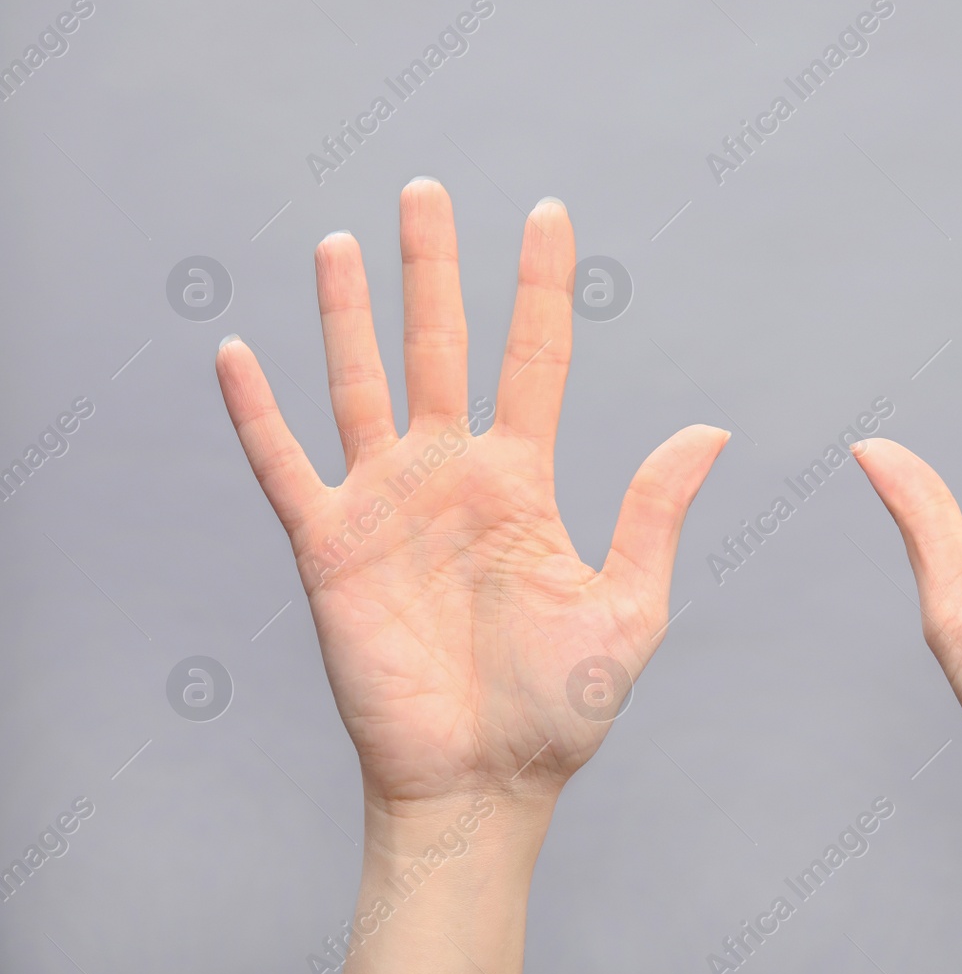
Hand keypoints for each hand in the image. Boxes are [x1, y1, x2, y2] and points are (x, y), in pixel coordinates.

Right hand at [216, 180, 727, 812]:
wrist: (482, 783)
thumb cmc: (558, 707)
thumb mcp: (628, 606)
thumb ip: (656, 513)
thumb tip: (713, 429)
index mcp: (523, 482)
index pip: (534, 358)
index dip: (541, 287)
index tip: (549, 212)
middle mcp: (452, 475)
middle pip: (440, 347)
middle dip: (433, 269)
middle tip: (427, 191)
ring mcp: (387, 504)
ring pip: (359, 384)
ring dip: (347, 315)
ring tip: (342, 242)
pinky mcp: (329, 547)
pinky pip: (285, 466)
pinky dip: (257, 413)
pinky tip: (237, 354)